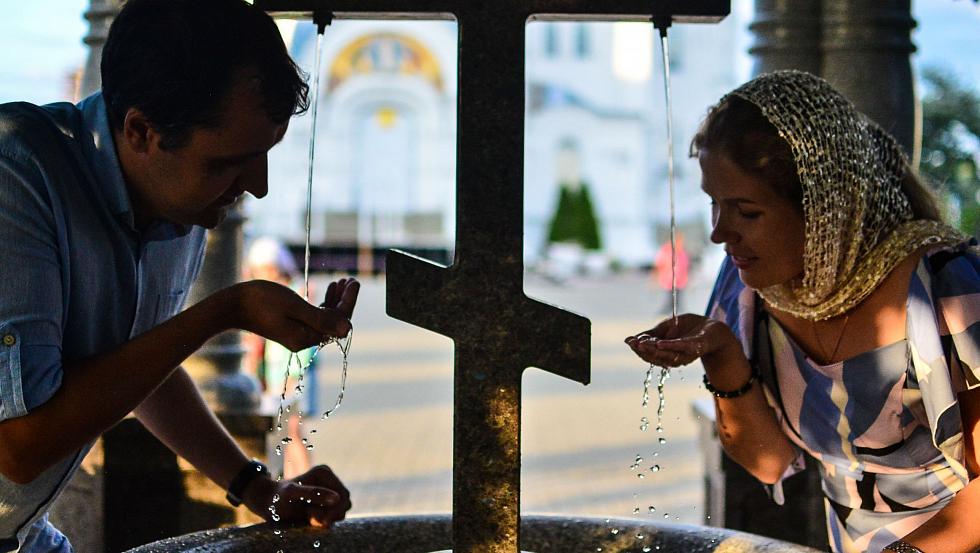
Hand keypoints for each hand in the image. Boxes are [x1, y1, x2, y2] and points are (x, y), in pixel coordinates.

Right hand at [220, 280, 354, 350]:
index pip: (338, 322)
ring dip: (336, 301)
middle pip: (334, 321)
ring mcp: (298, 335)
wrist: (232, 305)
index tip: (354, 281)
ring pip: (325, 318)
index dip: (349, 302)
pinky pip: (315, 317)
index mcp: (306, 338)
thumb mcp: (294, 306)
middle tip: (350, 279)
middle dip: (344, 301)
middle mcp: (304, 340)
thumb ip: (321, 318)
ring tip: (341, 281)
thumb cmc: (261, 301)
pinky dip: (324, 304)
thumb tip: (348, 329)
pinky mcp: (292, 328)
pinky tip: (329, 290)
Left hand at [243, 464, 351, 527]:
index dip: (335, 510)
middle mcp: (328, 479)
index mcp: (324, 473)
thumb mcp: (292, 494)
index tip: (319, 520)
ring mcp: (328, 490)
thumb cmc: (277, 497)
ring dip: (325, 518)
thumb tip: (338, 498)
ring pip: (340, 511)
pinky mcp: (325, 500)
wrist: (267, 502)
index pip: (344, 495)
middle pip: (345, 503)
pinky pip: (333, 514)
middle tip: (310, 518)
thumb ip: (314, 494)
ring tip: (307, 515)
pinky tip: (308, 517)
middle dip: (330, 514)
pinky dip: (323, 520)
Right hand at [625, 314, 737, 367]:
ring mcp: (686, 354)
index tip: (628, 341)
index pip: (650, 354)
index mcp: (667, 354)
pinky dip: (670, 346)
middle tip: (632, 343)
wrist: (714, 329)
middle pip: (656, 357)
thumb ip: (652, 334)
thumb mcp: (667, 328)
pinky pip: (682, 347)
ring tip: (640, 343)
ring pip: (666, 355)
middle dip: (643, 350)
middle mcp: (676, 358)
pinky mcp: (697, 346)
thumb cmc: (690, 329)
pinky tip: (659, 343)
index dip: (638, 348)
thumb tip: (631, 339)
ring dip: (652, 350)